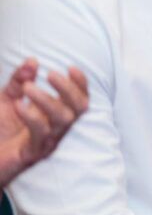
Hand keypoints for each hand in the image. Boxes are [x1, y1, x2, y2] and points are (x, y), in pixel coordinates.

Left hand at [0, 59, 88, 187]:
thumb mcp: (6, 100)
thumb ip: (18, 81)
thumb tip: (32, 60)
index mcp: (54, 115)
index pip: (79, 99)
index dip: (81, 83)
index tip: (70, 67)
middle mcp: (56, 128)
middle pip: (79, 107)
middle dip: (69, 88)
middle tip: (50, 74)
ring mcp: (47, 141)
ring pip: (63, 119)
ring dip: (48, 100)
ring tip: (27, 88)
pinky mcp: (33, 153)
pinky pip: (40, 134)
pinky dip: (32, 116)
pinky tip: (18, 105)